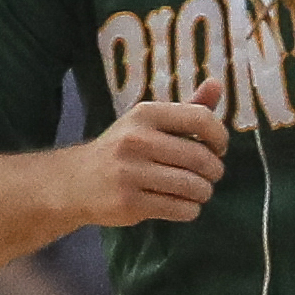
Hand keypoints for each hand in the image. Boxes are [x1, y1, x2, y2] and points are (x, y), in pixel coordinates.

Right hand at [73, 89, 229, 227]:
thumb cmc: (123, 149)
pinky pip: (180, 209)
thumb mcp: (149, 122)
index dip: (220, 137)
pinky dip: (190, 210)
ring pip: (193, 187)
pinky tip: (182, 205)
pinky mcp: (128, 202)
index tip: (218, 148)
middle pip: (201, 158)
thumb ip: (187, 107)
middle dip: (214, 171)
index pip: (200, 119)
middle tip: (210, 176)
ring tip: (197, 191)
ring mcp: (130, 172)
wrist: (75, 182)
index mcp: (145, 113)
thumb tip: (217, 84)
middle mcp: (136, 139)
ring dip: (204, 193)